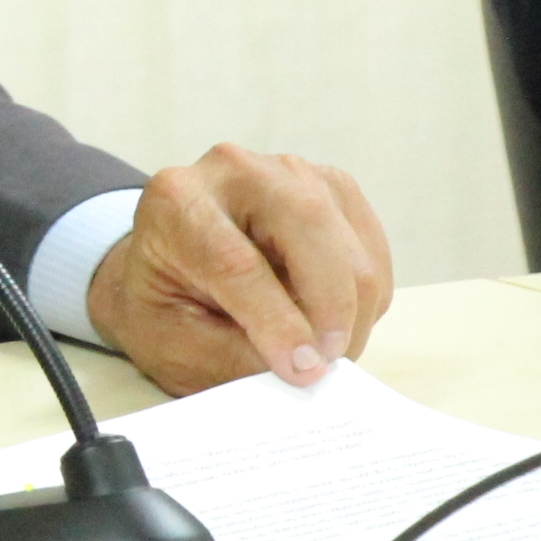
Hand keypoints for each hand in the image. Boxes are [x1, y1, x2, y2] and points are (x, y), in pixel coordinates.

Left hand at [86, 144, 392, 395]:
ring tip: (323, 352)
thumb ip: (233, 358)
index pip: (236, 260)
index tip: (303, 369)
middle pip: (307, 224)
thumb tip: (306, 370)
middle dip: (331, 306)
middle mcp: (233, 170)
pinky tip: (330, 321)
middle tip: (327, 364)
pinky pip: (372, 251)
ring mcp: (290, 171)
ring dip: (353, 312)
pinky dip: (366, 299)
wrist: (172, 267)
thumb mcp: (174, 344)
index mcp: (175, 203)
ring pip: (349, 242)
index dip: (277, 321)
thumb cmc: (167, 308)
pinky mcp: (332, 188)